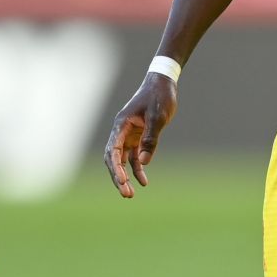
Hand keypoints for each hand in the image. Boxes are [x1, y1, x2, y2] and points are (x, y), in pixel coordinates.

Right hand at [104, 74, 177, 197]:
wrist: (163, 82)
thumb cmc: (160, 96)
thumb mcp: (158, 117)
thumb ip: (151, 139)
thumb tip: (144, 162)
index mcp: (122, 125)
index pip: (114, 150)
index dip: (116, 168)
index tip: (122, 182)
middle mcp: (122, 131)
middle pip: (114, 159)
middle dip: (118, 177)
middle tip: (126, 194)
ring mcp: (129, 134)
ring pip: (122, 160)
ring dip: (126, 176)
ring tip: (130, 194)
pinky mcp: (138, 136)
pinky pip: (133, 156)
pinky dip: (137, 168)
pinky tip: (143, 181)